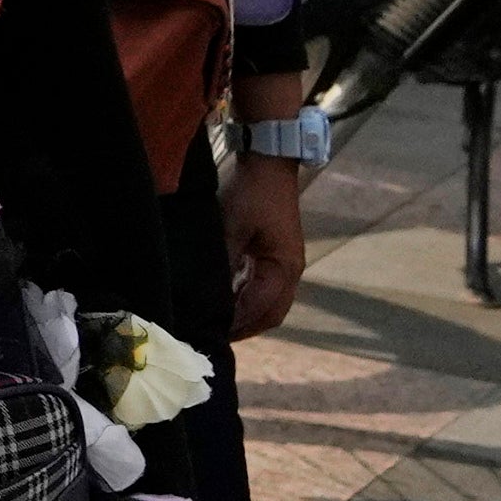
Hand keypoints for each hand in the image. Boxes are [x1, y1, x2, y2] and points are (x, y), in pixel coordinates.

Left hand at [221, 146, 308, 336]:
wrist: (270, 163)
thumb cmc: (251, 194)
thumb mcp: (230, 228)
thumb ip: (223, 264)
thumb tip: (210, 296)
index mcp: (283, 268)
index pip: (260, 309)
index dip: (237, 325)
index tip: (212, 334)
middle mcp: (291, 271)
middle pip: (271, 314)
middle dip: (245, 328)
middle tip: (214, 337)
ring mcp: (287, 262)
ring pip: (271, 303)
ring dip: (247, 315)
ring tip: (219, 324)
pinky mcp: (279, 254)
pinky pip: (267, 287)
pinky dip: (249, 299)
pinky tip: (228, 302)